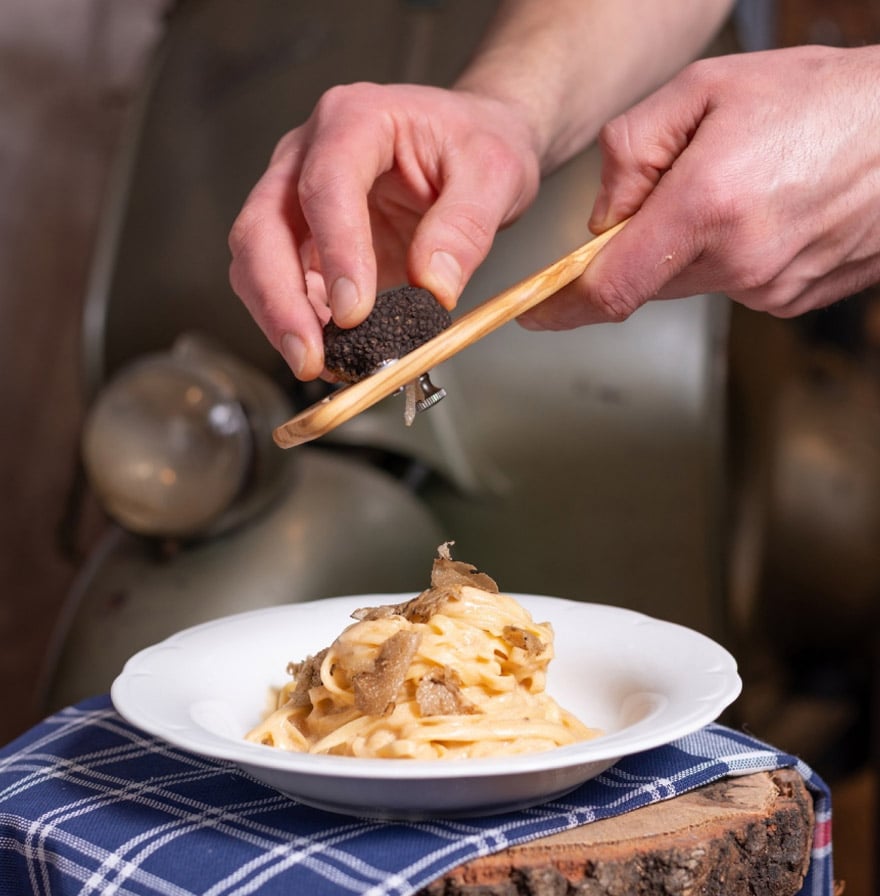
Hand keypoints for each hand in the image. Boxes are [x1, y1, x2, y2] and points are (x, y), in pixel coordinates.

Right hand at [228, 82, 540, 378]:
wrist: (472, 142)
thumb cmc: (476, 142)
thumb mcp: (494, 174)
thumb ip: (466, 227)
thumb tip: (433, 287)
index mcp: (354, 120)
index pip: (325, 184)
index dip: (335, 250)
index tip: (354, 310)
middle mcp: (308, 156)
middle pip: (263, 226)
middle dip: (279, 299)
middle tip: (310, 355)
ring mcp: (297, 200)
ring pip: (257, 261)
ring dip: (279, 318)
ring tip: (317, 365)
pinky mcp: (305, 242)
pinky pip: (285, 287)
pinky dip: (299, 325)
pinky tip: (328, 357)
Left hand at [519, 45, 879, 330]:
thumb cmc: (822, 100)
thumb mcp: (706, 90)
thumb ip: (630, 150)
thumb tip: (601, 217)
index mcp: (707, 206)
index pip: (609, 287)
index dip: (563, 307)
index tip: (535, 314)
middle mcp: (738, 260)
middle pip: (645, 278)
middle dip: (640, 244)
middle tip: (680, 187)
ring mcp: (769, 287)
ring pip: (688, 280)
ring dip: (690, 244)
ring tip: (741, 188)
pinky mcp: (791, 299)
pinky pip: (731, 283)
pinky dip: (728, 254)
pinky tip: (767, 212)